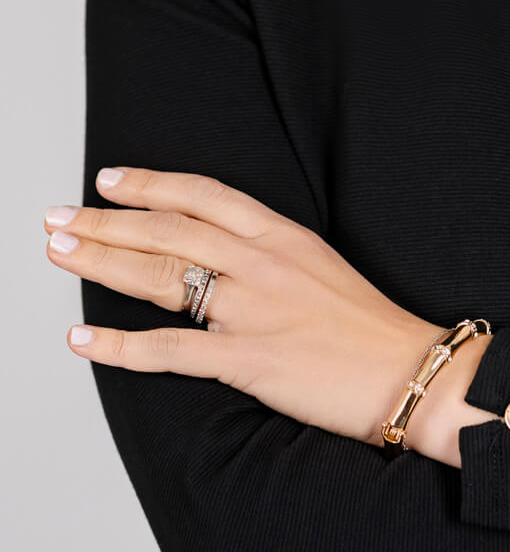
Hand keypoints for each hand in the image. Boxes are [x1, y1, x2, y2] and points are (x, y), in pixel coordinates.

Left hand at [44, 166, 444, 445]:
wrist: (409, 371)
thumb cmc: (368, 327)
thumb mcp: (320, 267)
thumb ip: (270, 256)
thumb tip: (219, 257)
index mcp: (283, 236)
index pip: (204, 196)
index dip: (152, 185)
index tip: (109, 180)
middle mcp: (264, 263)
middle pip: (169, 231)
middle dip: (106, 222)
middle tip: (57, 217)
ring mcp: (254, 310)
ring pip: (162, 277)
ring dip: (101, 263)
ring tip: (59, 252)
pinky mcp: (249, 360)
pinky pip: (170, 351)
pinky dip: (119, 347)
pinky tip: (83, 339)